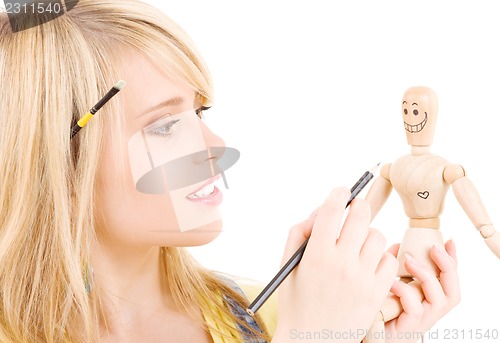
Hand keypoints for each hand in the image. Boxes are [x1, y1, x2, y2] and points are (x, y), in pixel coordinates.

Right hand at [272, 188, 398, 342]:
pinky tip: (368, 263)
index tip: (341, 191)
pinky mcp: (377, 291)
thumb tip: (321, 210)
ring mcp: (362, 278)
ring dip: (369, 233)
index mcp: (316, 254)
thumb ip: (300, 232)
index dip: (339, 194)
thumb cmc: (296, 300)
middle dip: (358, 206)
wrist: (312, 340)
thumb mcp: (287, 264)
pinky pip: (389, 259)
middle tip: (354, 210)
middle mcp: (341, 263)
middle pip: (361, 215)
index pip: (332, 209)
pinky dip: (380, 256)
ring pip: (378, 235)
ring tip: (359, 243)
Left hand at [384, 240, 459, 342]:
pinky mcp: (406, 330)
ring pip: (438, 301)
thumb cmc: (376, 308)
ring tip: (409, 261)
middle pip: (453, 293)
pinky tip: (392, 282)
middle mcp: (428, 314)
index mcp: (426, 302)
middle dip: (449, 267)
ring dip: (426, 276)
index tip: (448, 241)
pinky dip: (406, 292)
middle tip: (434, 248)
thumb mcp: (388, 283)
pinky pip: (415, 310)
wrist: (363, 333)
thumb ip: (394, 266)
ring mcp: (419, 324)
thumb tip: (398, 245)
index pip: (448, 282)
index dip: (452, 262)